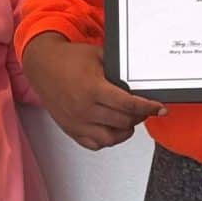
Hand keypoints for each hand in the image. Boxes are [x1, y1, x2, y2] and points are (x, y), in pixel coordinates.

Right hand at [21, 33, 165, 150]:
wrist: (42, 65)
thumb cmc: (69, 59)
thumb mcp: (98, 56)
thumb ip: (118, 70)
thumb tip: (139, 81)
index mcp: (93, 89)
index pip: (129, 105)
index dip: (148, 108)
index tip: (159, 109)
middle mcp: (85, 109)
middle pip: (123, 122)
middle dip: (139, 116)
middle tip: (143, 110)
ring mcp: (77, 122)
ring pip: (110, 138)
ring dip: (124, 130)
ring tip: (127, 120)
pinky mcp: (70, 129)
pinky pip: (94, 144)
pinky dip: (106, 139)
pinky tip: (111, 128)